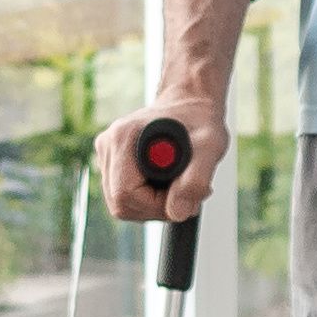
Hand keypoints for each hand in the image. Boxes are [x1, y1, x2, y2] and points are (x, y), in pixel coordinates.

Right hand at [91, 93, 225, 223]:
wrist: (190, 104)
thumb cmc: (200, 120)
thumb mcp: (210, 146)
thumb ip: (196, 180)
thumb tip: (178, 212)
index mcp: (123, 138)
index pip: (125, 196)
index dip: (155, 206)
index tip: (182, 196)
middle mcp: (108, 145)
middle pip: (120, 203)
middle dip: (155, 207)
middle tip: (184, 193)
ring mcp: (106, 154)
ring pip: (121, 203)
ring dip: (153, 204)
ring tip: (179, 184)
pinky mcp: (111, 161)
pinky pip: (124, 196)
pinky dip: (147, 198)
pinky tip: (167, 182)